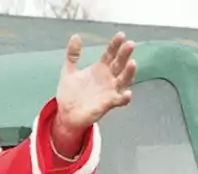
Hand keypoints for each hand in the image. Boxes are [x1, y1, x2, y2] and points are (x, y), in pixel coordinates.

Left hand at [52, 32, 136, 156]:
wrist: (65, 114)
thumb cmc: (70, 94)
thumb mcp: (69, 71)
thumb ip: (72, 55)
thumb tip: (76, 36)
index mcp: (99, 69)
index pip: (110, 54)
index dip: (115, 45)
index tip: (121, 35)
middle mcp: (107, 78)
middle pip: (119, 64)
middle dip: (125, 54)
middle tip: (130, 44)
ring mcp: (109, 91)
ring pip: (123, 80)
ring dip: (129, 73)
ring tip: (132, 63)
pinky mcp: (108, 103)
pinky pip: (119, 100)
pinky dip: (125, 97)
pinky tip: (127, 94)